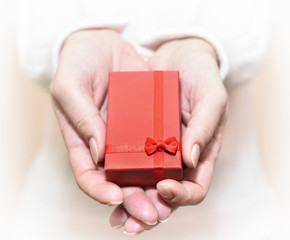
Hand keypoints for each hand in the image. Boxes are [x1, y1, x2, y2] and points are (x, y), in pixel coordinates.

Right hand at [51, 30, 169, 231]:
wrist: (102, 43)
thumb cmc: (78, 63)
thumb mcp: (70, 86)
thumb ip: (81, 118)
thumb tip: (98, 152)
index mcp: (82, 141)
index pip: (88, 176)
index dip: (100, 191)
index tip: (116, 197)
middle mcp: (107, 144)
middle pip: (119, 182)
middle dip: (134, 200)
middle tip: (150, 214)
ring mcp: (129, 135)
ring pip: (142, 171)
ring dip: (154, 190)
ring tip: (168, 202)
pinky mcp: (149, 123)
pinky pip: (159, 146)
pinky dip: (167, 162)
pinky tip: (179, 173)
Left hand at [110, 38, 228, 233]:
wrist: (178, 54)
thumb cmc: (201, 75)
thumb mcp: (211, 96)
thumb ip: (205, 126)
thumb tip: (191, 160)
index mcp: (200, 153)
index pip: (195, 188)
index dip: (181, 196)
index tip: (162, 188)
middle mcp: (177, 157)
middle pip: (165, 194)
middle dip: (149, 209)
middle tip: (131, 220)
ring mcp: (157, 148)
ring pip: (145, 183)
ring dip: (131, 200)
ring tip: (115, 212)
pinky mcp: (138, 136)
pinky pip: (129, 160)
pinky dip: (120, 174)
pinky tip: (106, 182)